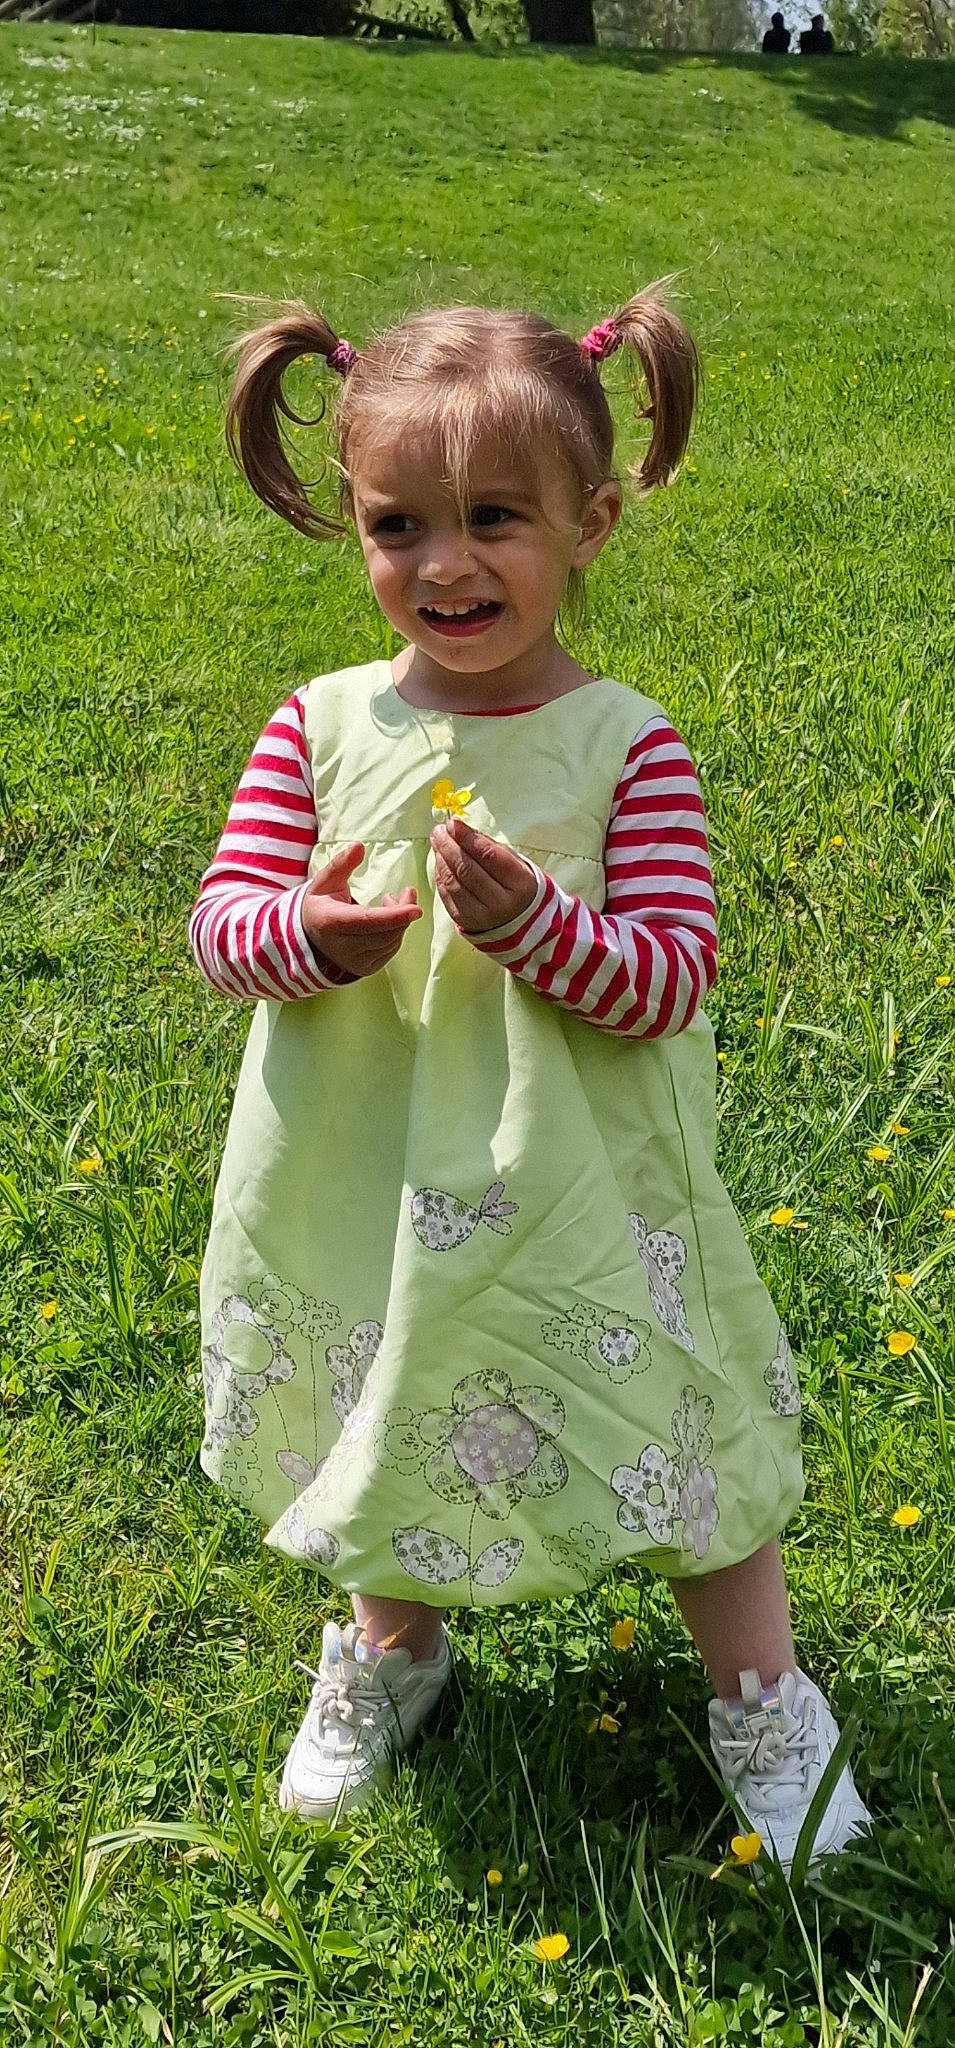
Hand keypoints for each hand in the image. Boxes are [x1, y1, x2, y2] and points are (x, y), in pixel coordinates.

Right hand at [301, 843, 420, 976]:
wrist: (310, 939)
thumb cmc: (321, 905)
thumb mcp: (325, 881)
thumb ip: (341, 864)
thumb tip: (358, 846)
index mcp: (331, 922)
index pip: (367, 921)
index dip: (393, 916)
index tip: (415, 909)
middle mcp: (343, 947)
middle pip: (386, 932)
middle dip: (403, 911)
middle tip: (406, 892)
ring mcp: (355, 961)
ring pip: (392, 941)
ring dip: (400, 920)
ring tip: (391, 902)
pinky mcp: (366, 968)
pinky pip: (391, 949)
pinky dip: (396, 932)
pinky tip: (388, 920)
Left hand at [431, 816, 537, 934]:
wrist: (518, 918)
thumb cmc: (514, 882)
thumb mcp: (513, 861)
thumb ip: (487, 845)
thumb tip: (458, 827)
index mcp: (520, 883)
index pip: (488, 855)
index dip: (467, 837)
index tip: (452, 822)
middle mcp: (501, 903)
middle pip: (467, 868)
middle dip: (449, 845)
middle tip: (439, 830)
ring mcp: (482, 915)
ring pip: (453, 881)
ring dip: (441, 858)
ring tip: (437, 842)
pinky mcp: (465, 922)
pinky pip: (446, 894)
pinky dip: (440, 874)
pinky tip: (439, 860)